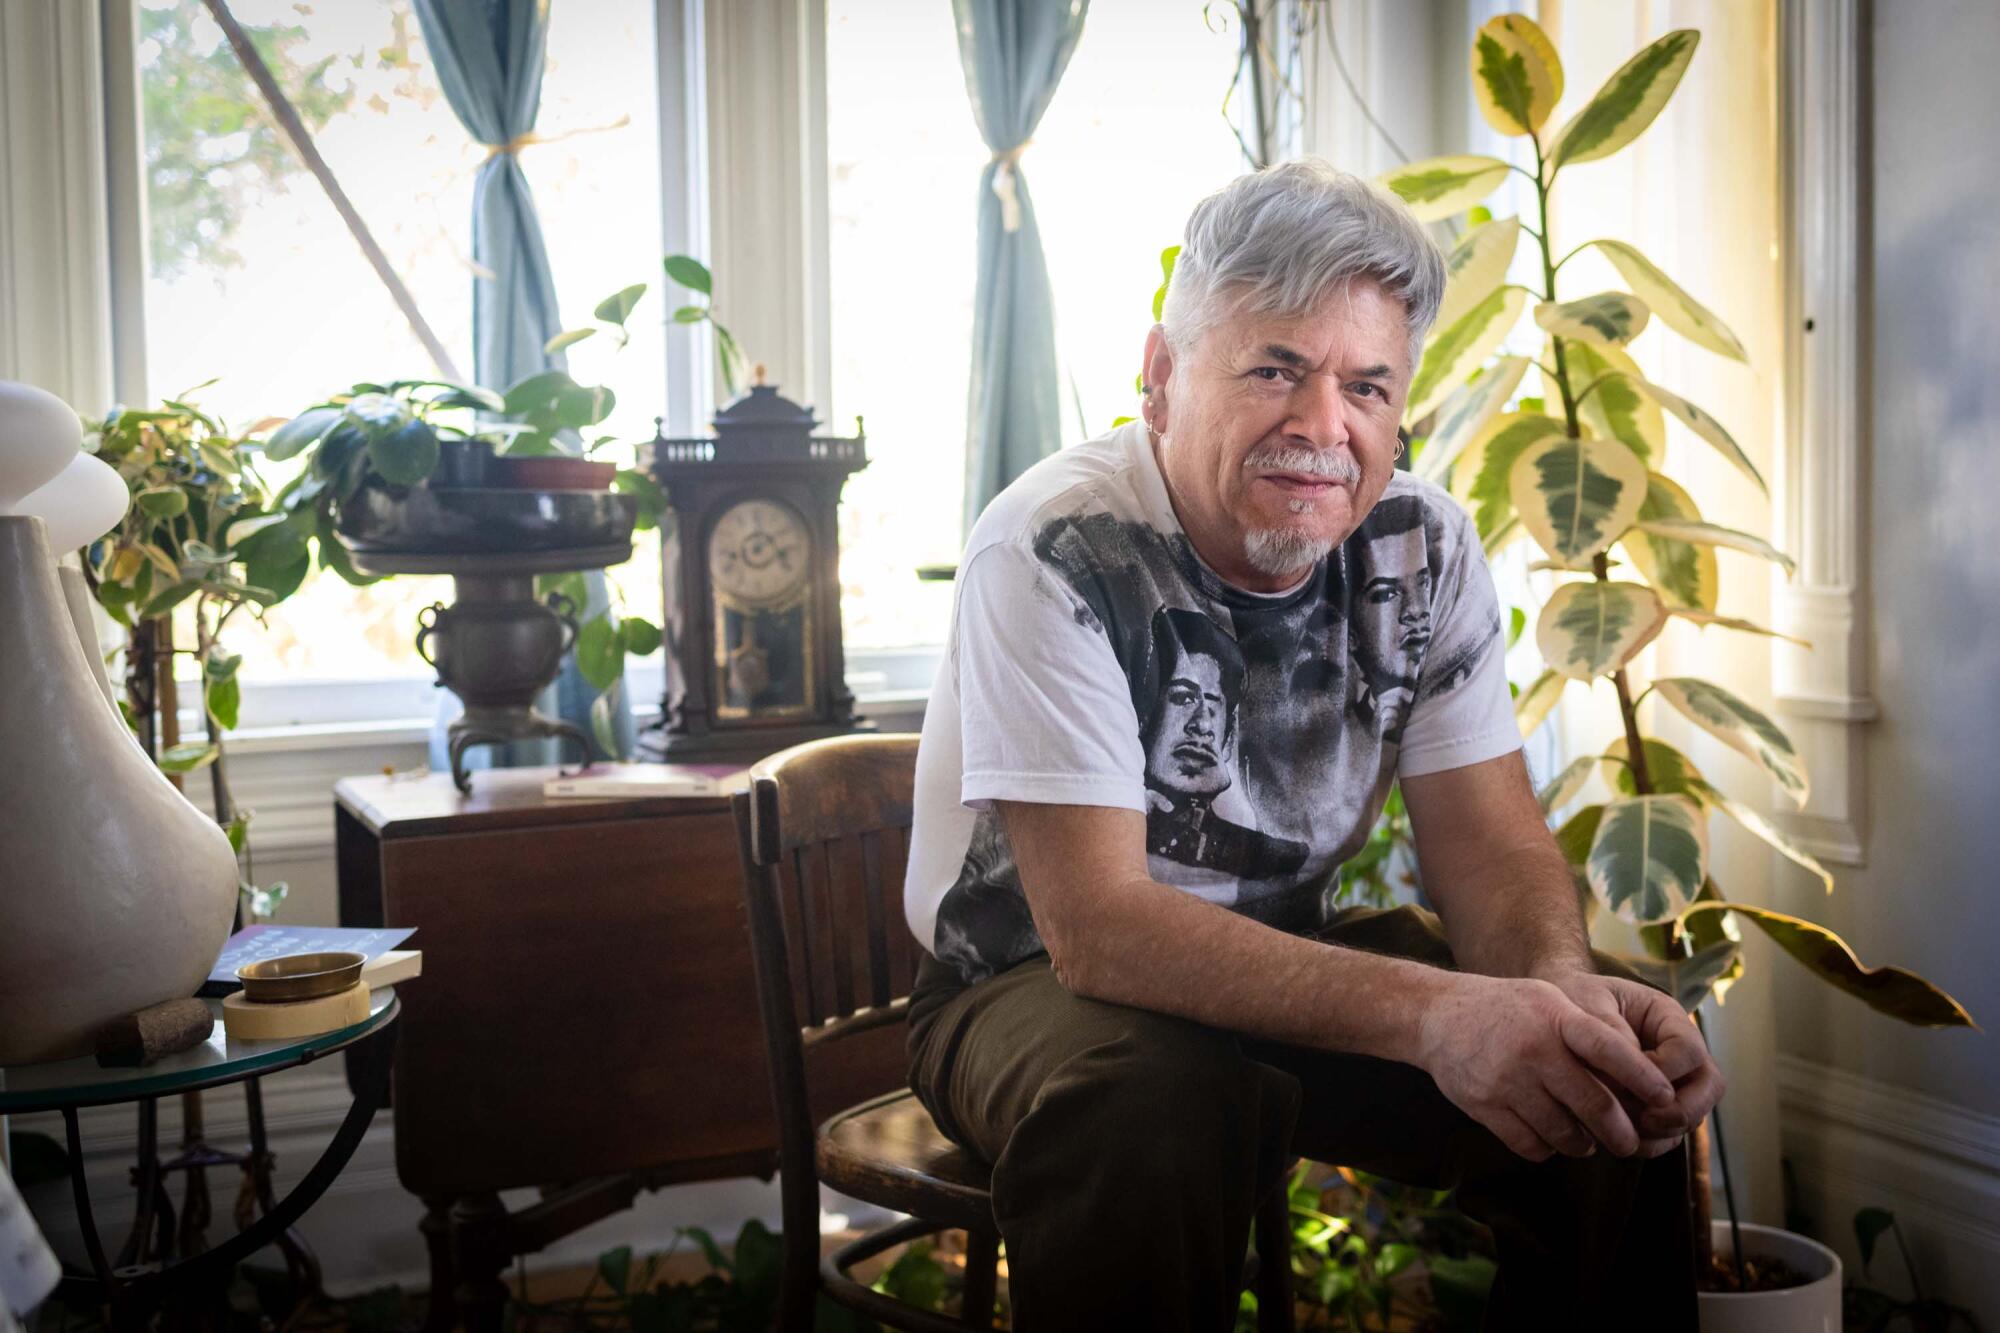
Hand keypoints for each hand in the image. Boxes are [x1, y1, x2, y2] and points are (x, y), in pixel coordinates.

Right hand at [1416, 972, 1679, 1161]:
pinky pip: (1531, 1145)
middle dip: (1621, 1133)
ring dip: (1582, 1144)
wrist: (1436, 1015)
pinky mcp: (1485, 1106)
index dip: (1642, 1078)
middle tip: (1629, 1143)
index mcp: (1555, 1019)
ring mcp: (1507, 1081)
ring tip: (1585, 1140)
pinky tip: (1548, 1136)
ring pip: (1565, 1133)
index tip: (1664, 1098)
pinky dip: (1546, 1148)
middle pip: (1594, 1105)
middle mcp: (1534, 1050)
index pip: (1610, 1050)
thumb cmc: (1505, 1008)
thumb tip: (1638, 1075)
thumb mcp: (1548, 1001)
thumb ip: (1588, 1031)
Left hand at [1543, 970, 1726, 1156]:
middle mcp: (1680, 1052)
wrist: (1551, 1017)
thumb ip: (1608, 1031)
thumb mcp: (1586, 1005)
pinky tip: (1619, 1140)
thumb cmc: (1574, 1002)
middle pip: (1709, 1087)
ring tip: (1625, 1131)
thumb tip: (1632, 1072)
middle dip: (1682, 1110)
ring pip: (1692, 1116)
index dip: (1664, 1071)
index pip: (1688, 1050)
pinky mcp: (1657, 1108)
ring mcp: (1674, 1082)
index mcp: (1668, 1017)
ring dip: (1664, 1131)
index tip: (1628, 1078)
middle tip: (1645, 1121)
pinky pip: (1668, 1134)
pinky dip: (1650, 1143)